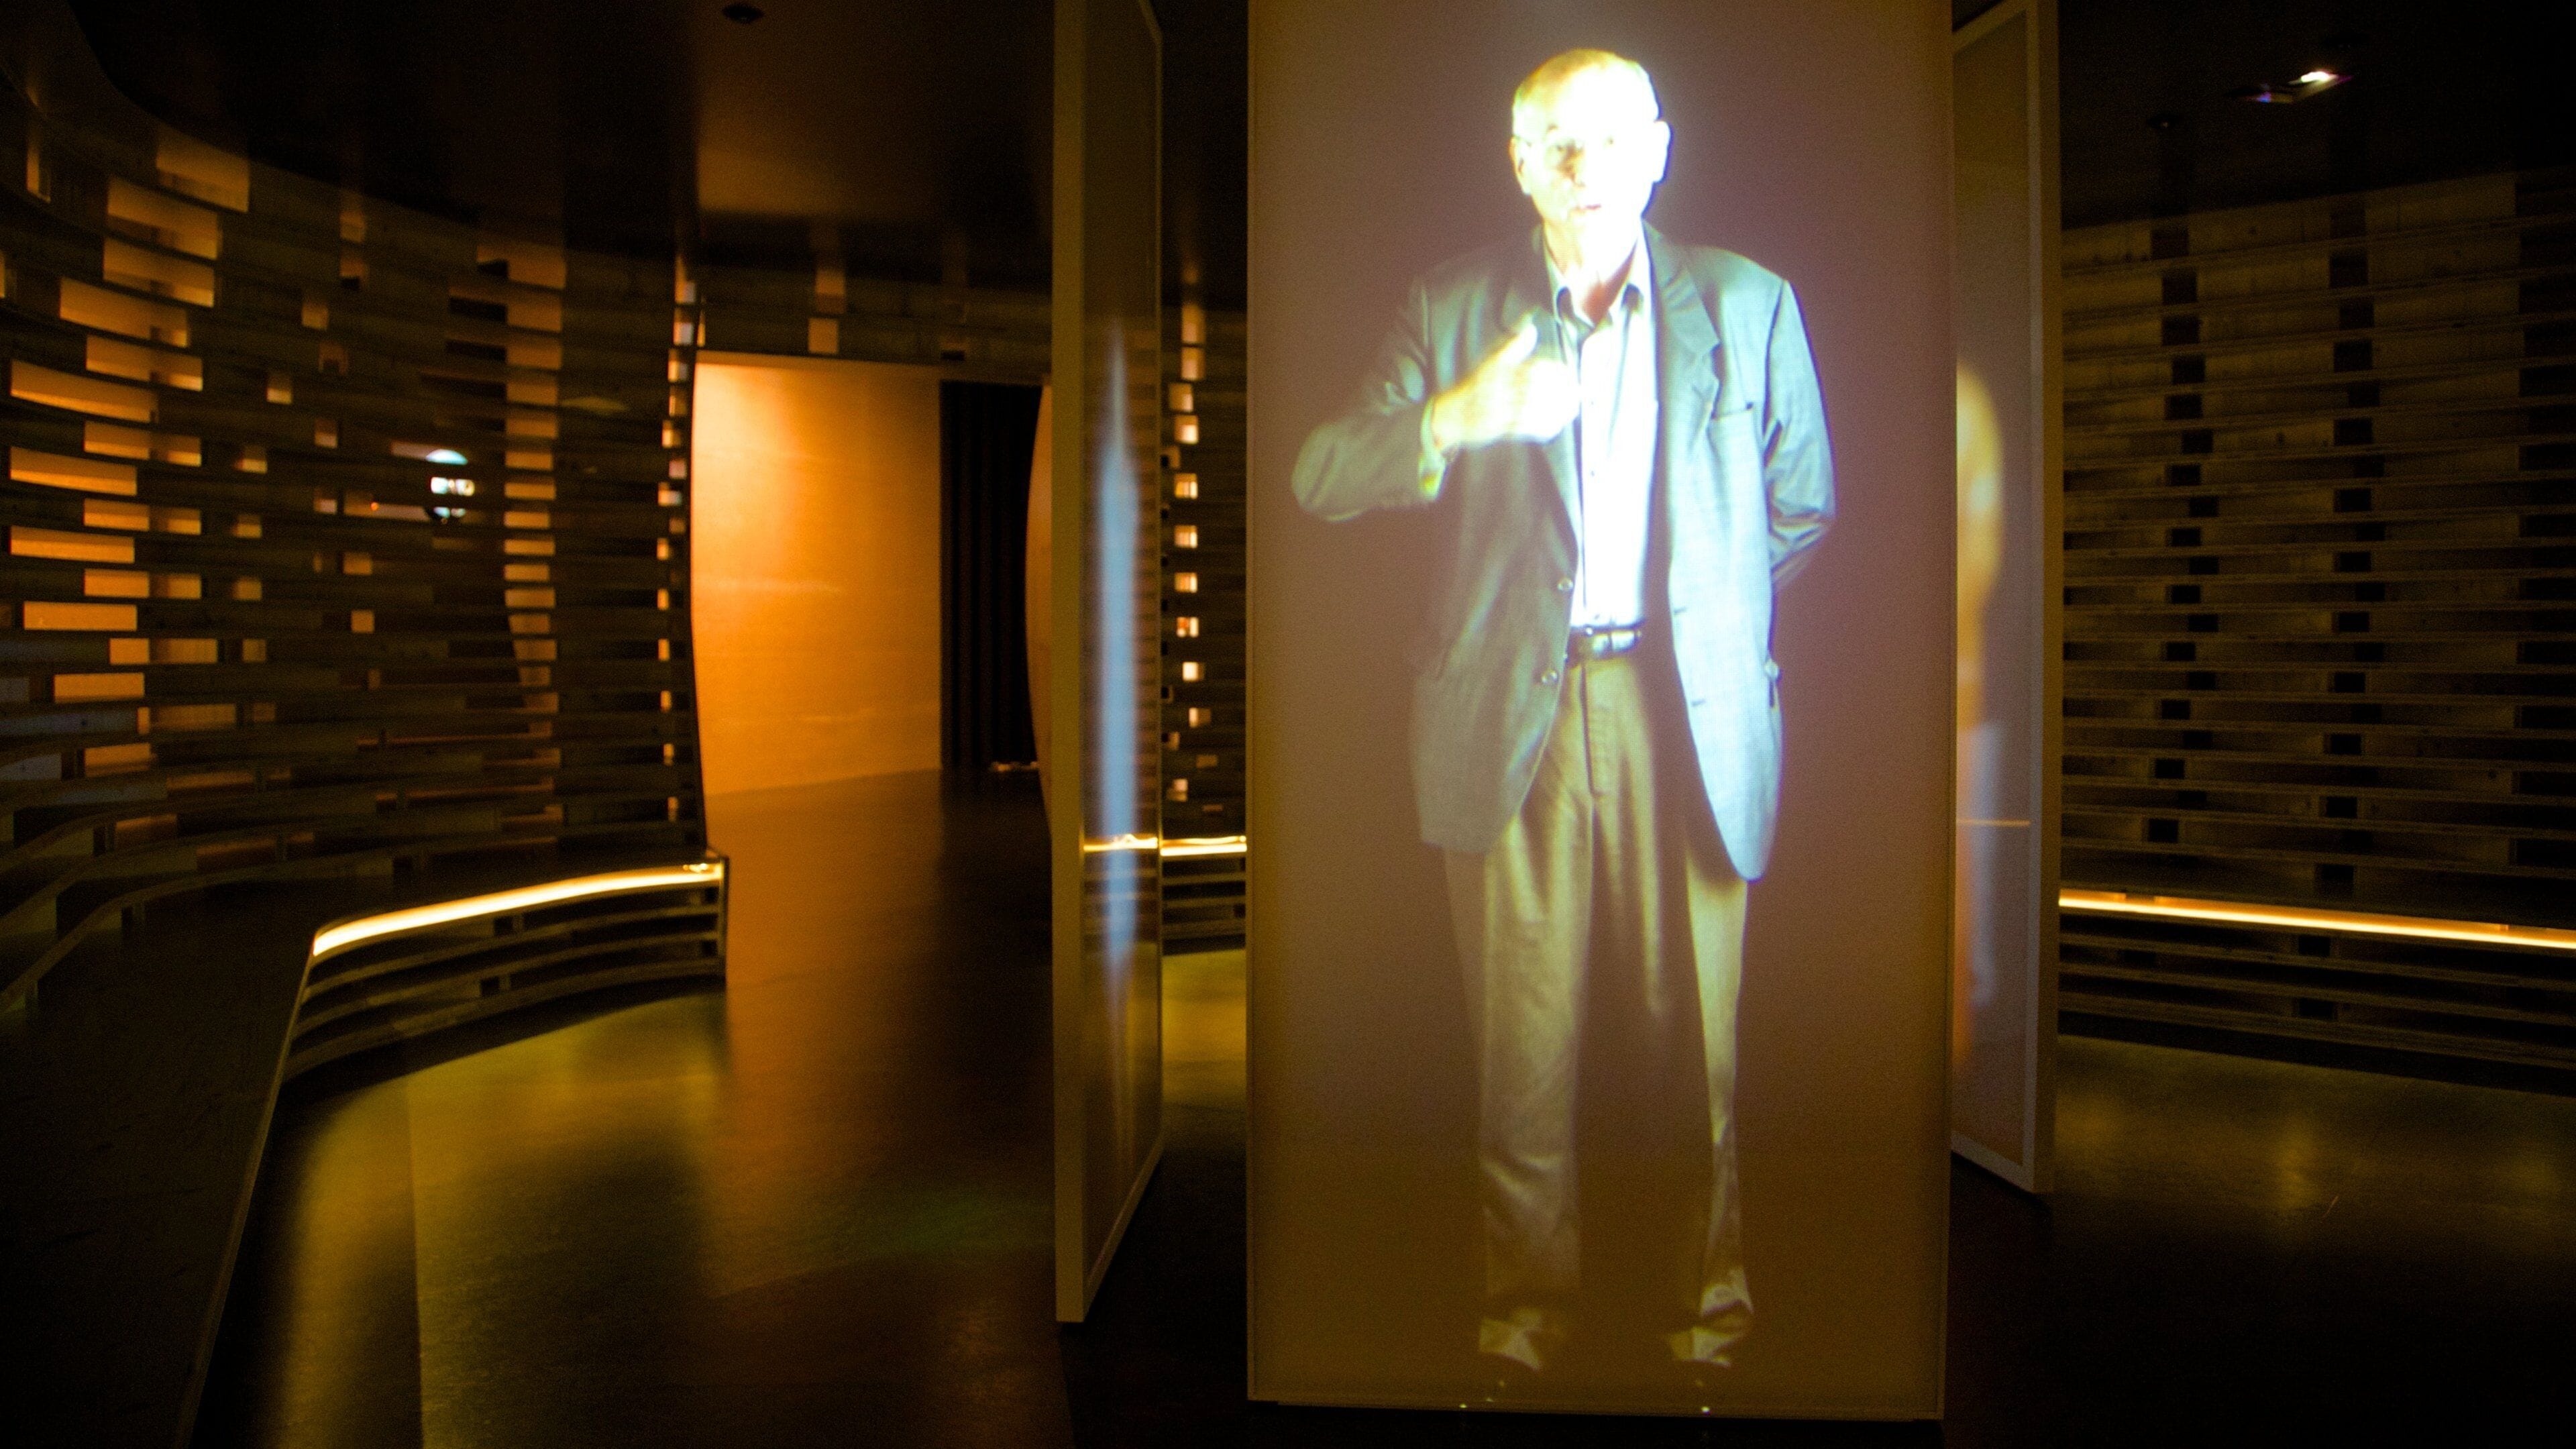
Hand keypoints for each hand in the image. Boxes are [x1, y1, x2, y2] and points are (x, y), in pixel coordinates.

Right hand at [1426, 317, 1576, 455]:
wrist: (1453, 414)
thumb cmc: (1476, 386)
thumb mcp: (1491, 361)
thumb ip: (1513, 347)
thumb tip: (1531, 328)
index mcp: (1496, 369)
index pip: (1531, 368)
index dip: (1554, 371)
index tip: (1570, 373)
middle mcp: (1494, 388)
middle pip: (1533, 389)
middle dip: (1559, 392)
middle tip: (1578, 393)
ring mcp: (1494, 409)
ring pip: (1530, 409)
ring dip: (1554, 410)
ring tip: (1573, 408)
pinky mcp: (1494, 428)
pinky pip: (1522, 428)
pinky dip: (1542, 427)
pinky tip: (1557, 425)